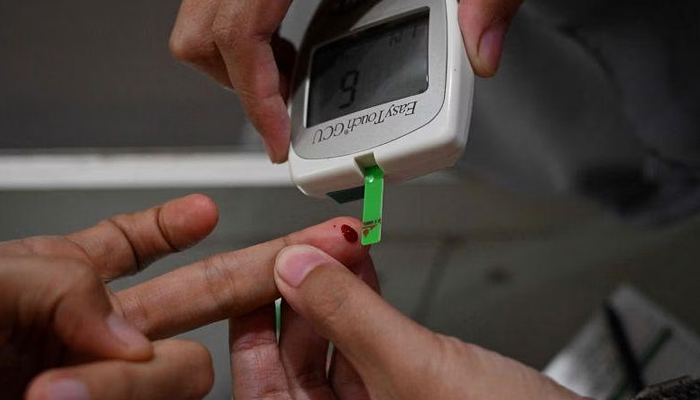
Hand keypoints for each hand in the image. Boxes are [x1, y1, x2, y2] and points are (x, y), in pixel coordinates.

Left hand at [0, 194, 368, 399]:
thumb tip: (132, 334)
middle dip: (260, 270)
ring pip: (179, 371)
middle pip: (198, 297)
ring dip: (131, 378)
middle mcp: (93, 337)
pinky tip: (96, 390)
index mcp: (58, 285)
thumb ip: (65, 286)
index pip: (129, 246)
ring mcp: (107, 386)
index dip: (171, 224)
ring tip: (56, 391)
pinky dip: (133, 392)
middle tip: (319, 249)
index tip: (205, 209)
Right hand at [169, 0, 524, 162]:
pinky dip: (251, 28)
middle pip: (200, 26)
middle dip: (239, 81)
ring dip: (240, 54)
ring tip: (294, 71)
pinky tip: (296, 32)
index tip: (280, 138)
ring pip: (203, 10)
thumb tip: (481, 51)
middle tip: (287, 106)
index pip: (237, 30)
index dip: (253, 97)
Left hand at [229, 244, 586, 399]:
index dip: (252, 334)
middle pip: (296, 367)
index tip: (255, 281)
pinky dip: (365, 308)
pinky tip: (363, 273)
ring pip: (333, 353)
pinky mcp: (407, 395)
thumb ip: (348, 314)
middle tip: (305, 253)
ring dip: (334, 298)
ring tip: (337, 252)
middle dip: (302, 302)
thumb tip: (295, 268)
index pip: (265, 390)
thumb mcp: (415, 367)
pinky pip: (369, 348)